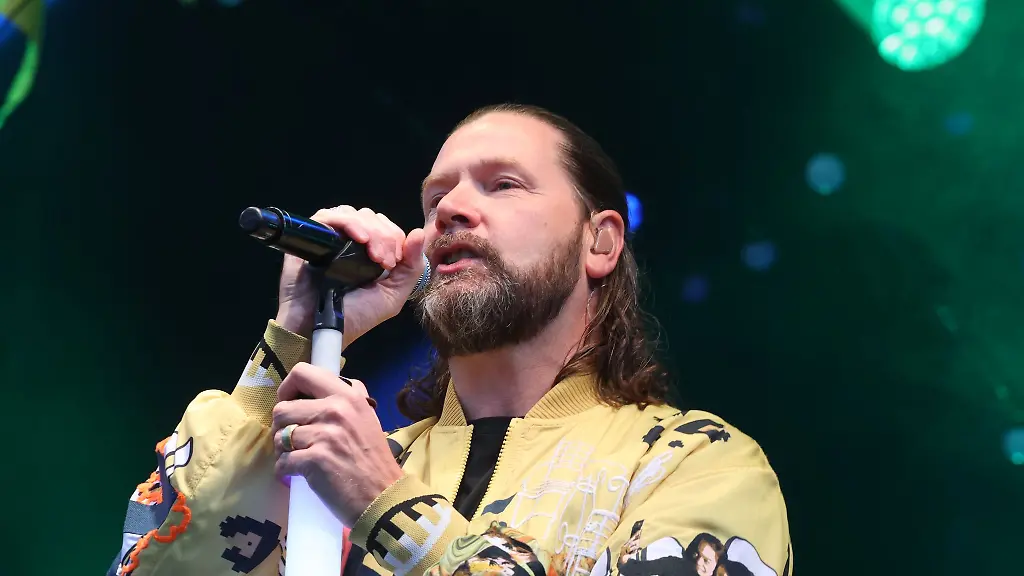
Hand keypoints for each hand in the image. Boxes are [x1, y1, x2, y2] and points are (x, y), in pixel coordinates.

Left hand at [271, 363, 403, 526]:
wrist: (383, 497)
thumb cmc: (374, 459)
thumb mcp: (368, 417)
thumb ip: (350, 397)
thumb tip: (332, 383)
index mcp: (347, 396)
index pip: (302, 373)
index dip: (288, 389)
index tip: (292, 404)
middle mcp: (335, 410)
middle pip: (282, 408)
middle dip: (281, 426)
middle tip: (294, 440)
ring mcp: (324, 435)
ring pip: (279, 435)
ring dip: (282, 449)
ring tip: (296, 457)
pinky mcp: (314, 461)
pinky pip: (282, 461)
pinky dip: (285, 471)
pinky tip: (297, 474)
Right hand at [275, 205, 426, 345]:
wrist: (318, 328)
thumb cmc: (355, 317)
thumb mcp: (393, 296)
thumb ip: (411, 267)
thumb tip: (420, 233)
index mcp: (371, 254)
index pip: (387, 228)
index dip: (395, 239)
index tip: (392, 264)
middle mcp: (351, 243)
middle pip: (372, 218)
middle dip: (385, 236)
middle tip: (384, 263)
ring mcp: (331, 238)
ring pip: (354, 214)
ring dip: (370, 229)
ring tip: (373, 256)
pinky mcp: (312, 236)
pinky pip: (329, 216)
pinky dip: (348, 221)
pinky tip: (359, 239)